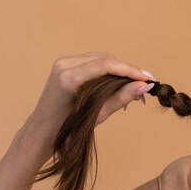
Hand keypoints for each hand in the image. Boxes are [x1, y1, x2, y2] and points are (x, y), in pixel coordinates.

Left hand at [23, 52, 155, 147]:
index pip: (106, 65)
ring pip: (102, 59)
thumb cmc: (66, 128)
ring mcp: (64, 63)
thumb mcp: (98, 115)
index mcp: (68, 79)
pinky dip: (109, 71)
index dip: (130, 70)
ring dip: (120, 71)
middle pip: (106, 60)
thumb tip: (144, 87)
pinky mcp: (66, 64)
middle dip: (127, 71)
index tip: (147, 78)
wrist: (42, 130)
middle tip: (144, 86)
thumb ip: (121, 98)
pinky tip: (118, 83)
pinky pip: (94, 62)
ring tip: (134, 87)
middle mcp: (64, 65)